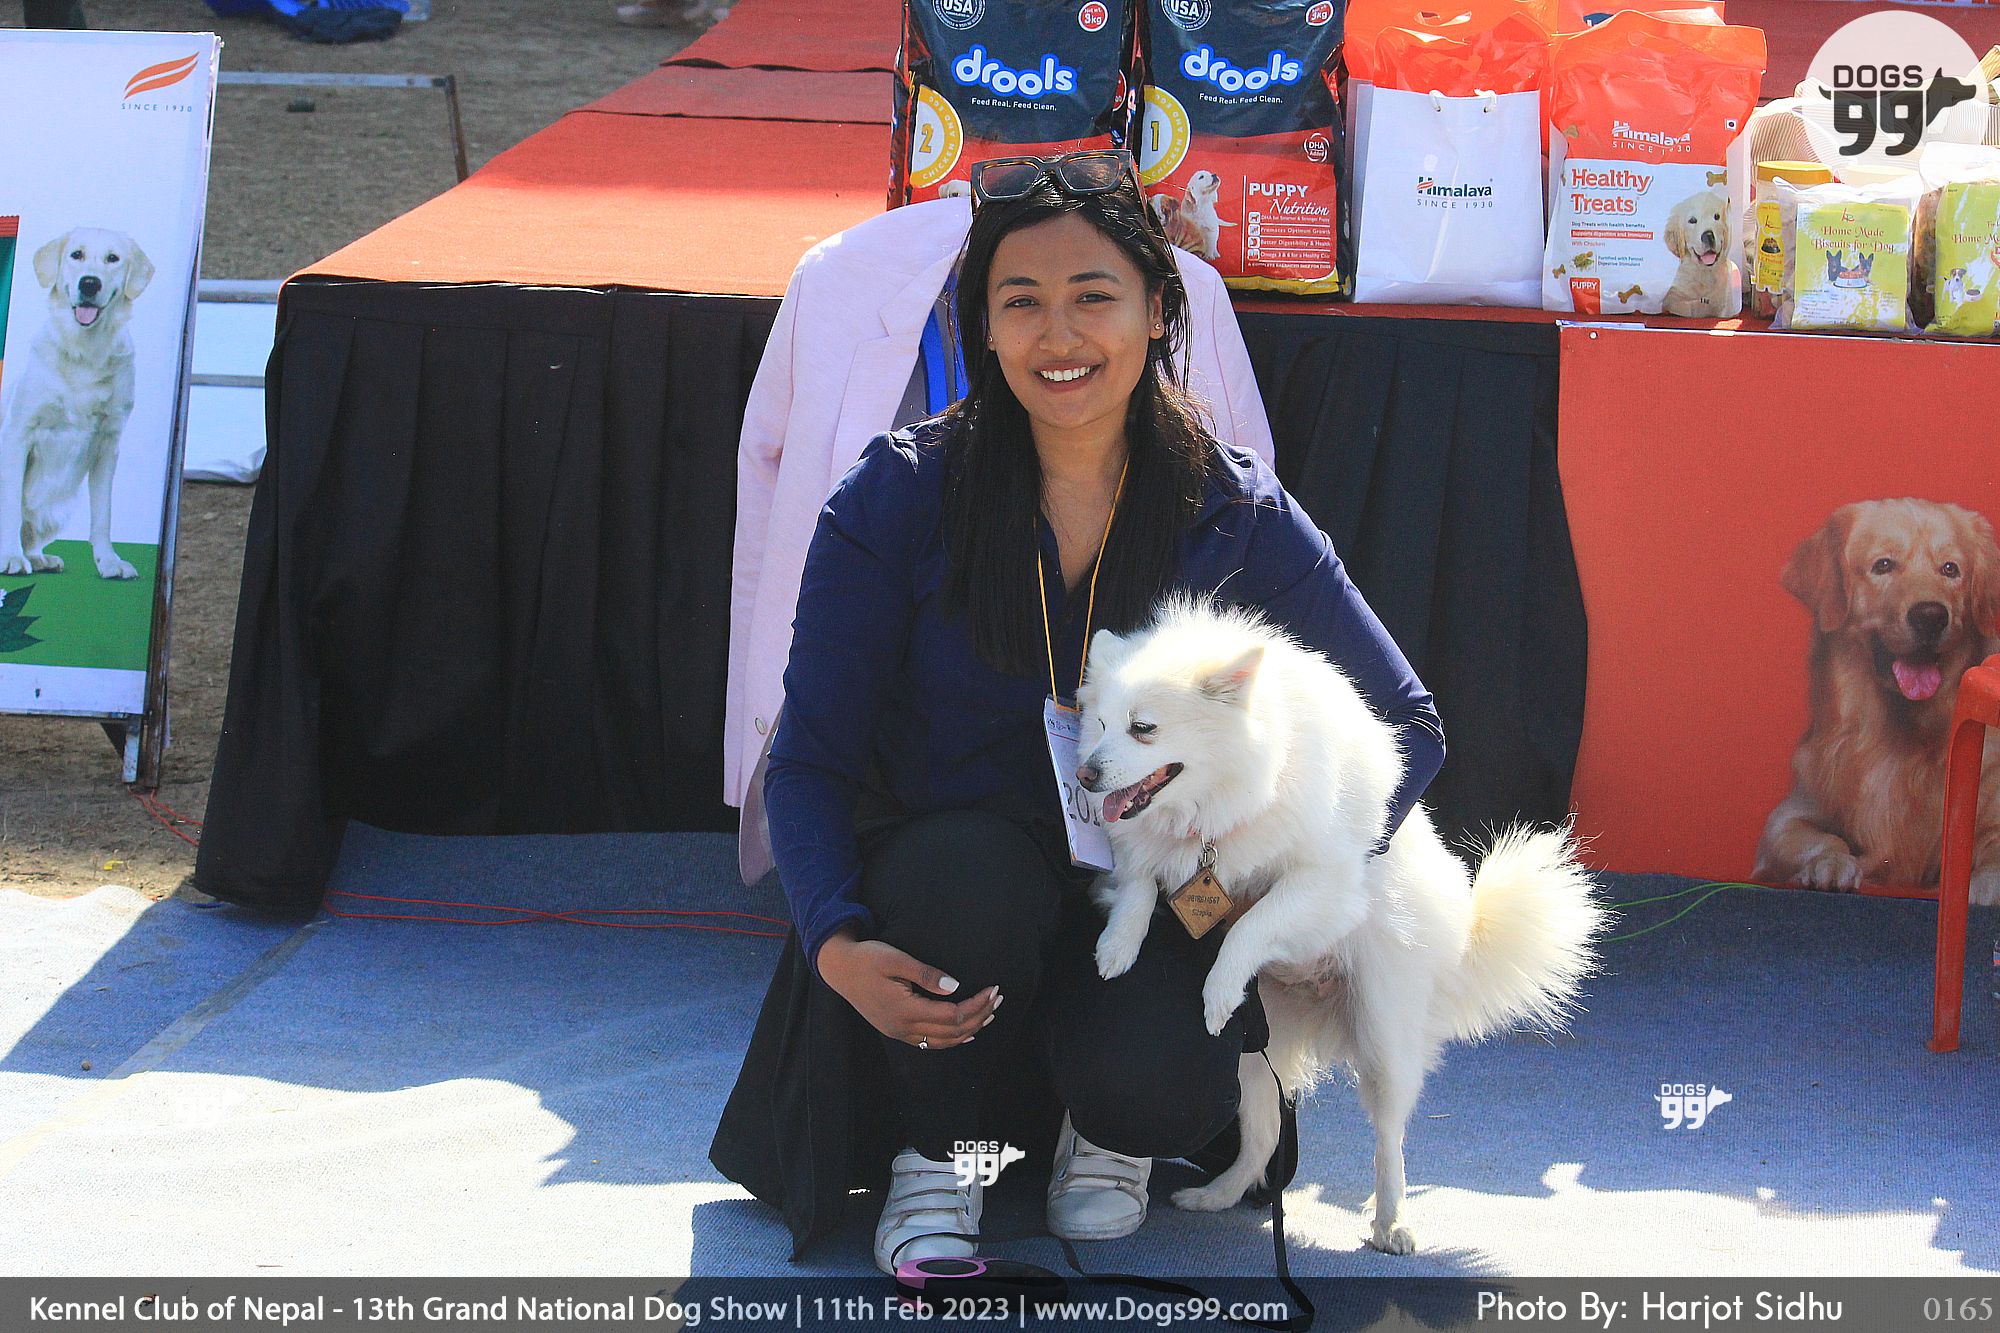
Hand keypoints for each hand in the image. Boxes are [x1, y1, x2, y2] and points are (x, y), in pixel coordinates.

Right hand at [817, 928, 998, 1049]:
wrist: (838, 969)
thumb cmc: (867, 958)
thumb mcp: (895, 959)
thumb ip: (925, 974)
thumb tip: (954, 987)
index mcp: (904, 1010)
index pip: (952, 1015)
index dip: (976, 1005)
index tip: (993, 989)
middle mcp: (903, 1027)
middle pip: (952, 1031)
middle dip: (979, 1016)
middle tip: (999, 999)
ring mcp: (899, 1032)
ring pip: (943, 1041)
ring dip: (969, 1029)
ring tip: (990, 1014)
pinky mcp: (896, 1030)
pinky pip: (930, 1042)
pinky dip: (952, 1039)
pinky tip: (965, 1034)